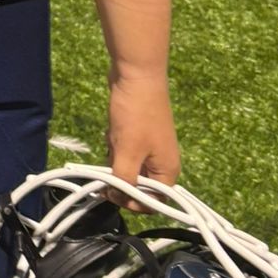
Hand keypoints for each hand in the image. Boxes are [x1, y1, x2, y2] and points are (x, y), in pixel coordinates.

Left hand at [104, 71, 180, 209]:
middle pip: (137, 186)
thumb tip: (116, 196)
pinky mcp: (138, 135)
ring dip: (114, 157)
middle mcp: (162, 162)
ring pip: (126, 167)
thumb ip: (123, 181)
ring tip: (114, 138)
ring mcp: (150, 147)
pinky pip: (122, 150)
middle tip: (110, 159)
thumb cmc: (136, 115)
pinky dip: (114, 144)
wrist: (136, 74)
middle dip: (119, 175)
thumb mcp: (128, 153)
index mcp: (167, 171)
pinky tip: (112, 130)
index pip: (152, 203)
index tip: (111, 192)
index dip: (131, 203)